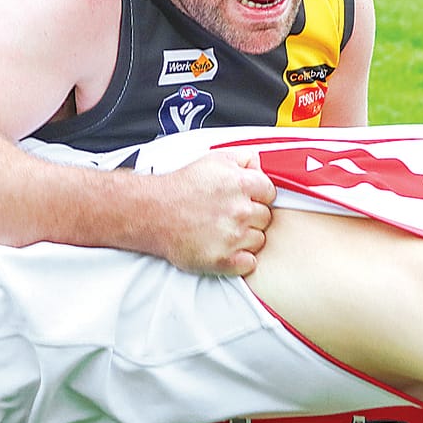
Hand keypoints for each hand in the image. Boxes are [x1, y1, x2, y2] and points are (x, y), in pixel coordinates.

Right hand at [156, 150, 275, 275]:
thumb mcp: (213, 160)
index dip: (258, 196)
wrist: (151, 212)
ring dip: (246, 238)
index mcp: (241, 184)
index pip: (270, 193)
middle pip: (266, 218)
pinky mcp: (223, 260)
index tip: (245, 200)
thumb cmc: (180, 187)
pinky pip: (249, 263)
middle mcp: (240, 210)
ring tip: (224, 231)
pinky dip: (241, 259)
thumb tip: (260, 165)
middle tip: (230, 215)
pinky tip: (226, 249)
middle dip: (251, 217)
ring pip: (259, 241)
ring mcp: (232, 237)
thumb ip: (243, 158)